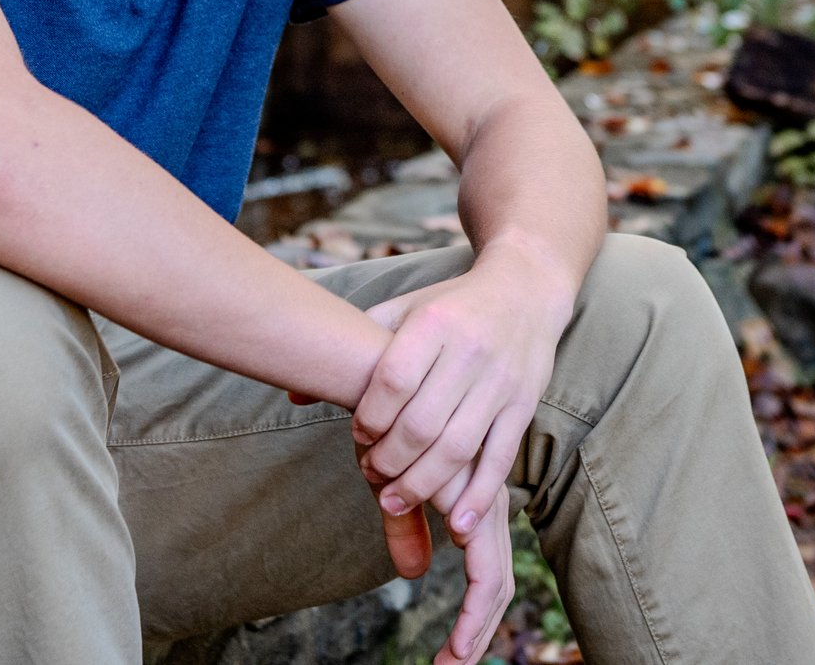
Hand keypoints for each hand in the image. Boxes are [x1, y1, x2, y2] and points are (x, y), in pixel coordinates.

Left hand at [353, 245, 575, 664]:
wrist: (524, 289)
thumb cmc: (448, 306)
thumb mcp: (401, 312)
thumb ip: (351, 348)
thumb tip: (290, 394)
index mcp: (434, 323)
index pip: (394, 380)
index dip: (369, 416)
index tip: (358, 434)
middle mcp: (470, 351)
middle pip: (422, 423)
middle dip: (389, 460)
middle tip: (371, 475)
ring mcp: (501, 381)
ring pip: (458, 448)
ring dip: (422, 485)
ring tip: (393, 501)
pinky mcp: (524, 406)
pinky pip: (500, 459)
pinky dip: (477, 497)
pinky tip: (455, 525)